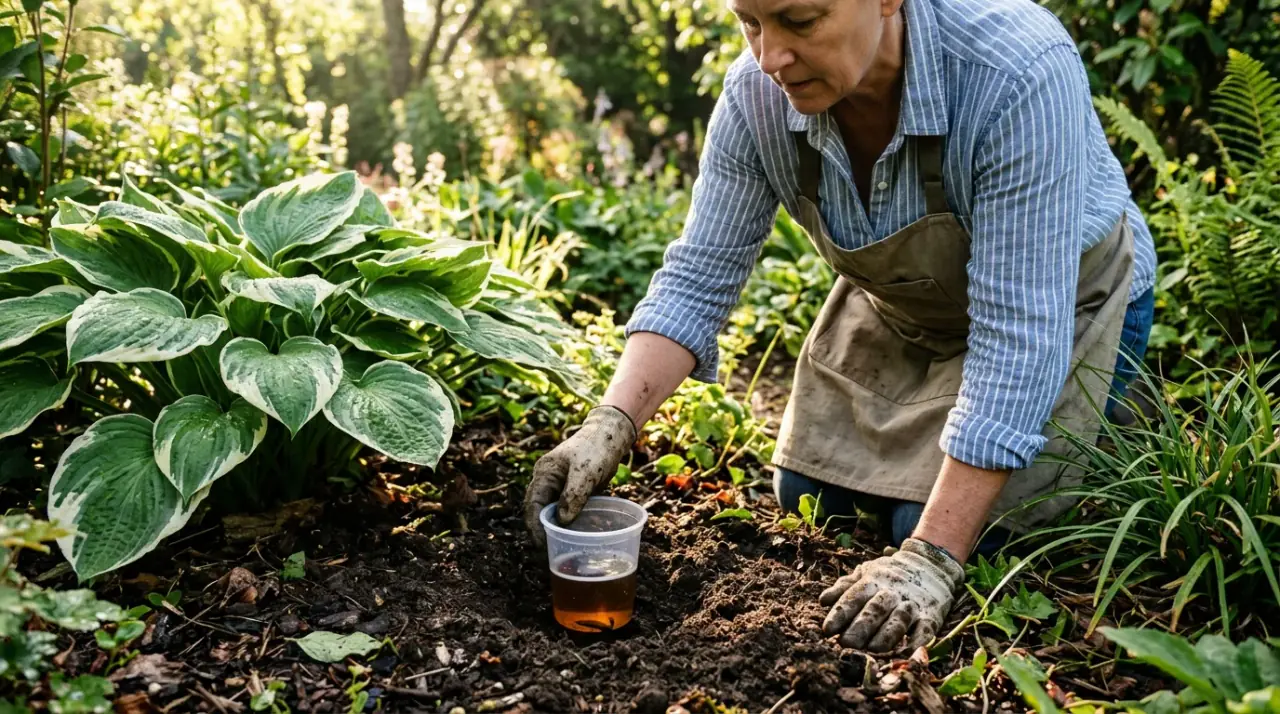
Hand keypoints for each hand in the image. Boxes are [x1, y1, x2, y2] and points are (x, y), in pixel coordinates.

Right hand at [523, 405, 636, 545]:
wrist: (612, 437)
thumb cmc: (597, 449)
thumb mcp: (585, 472)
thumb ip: (573, 495)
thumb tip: (562, 521)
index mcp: (545, 474)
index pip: (533, 504)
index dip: (535, 526)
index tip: (541, 544)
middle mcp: (548, 480)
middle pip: (540, 510)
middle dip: (543, 530)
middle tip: (550, 551)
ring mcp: (560, 485)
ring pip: (554, 511)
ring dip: (558, 528)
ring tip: (562, 547)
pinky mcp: (573, 490)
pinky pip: (568, 509)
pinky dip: (572, 521)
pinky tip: (578, 534)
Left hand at [819, 538, 963, 652]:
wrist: (930, 563)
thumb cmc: (889, 574)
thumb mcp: (866, 573)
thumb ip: (845, 587)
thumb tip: (823, 601)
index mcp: (873, 581)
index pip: (854, 597)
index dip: (840, 613)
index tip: (827, 630)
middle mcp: (892, 592)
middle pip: (875, 610)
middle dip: (860, 627)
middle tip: (846, 644)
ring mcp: (913, 603)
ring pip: (898, 620)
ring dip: (886, 635)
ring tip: (872, 649)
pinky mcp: (931, 615)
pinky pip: (925, 629)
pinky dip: (917, 640)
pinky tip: (907, 651)